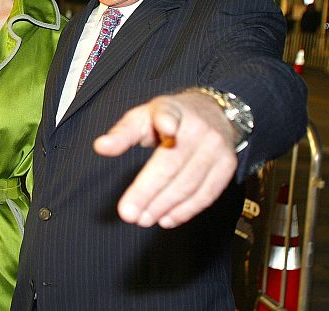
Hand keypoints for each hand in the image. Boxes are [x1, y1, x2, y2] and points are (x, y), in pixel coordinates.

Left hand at [93, 91, 238, 228]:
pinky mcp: (227, 166)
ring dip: (164, 206)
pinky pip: (206, 194)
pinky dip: (185, 210)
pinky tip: (166, 219)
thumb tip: (100, 147)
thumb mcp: (142, 118)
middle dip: (148, 191)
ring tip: (143, 219)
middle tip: (128, 214)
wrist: (213, 113)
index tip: (166, 128)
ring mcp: (216, 147)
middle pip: (172, 163)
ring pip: (189, 183)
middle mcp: (198, 127)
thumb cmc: (168, 118)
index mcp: (172, 109)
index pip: (168, 113)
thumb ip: (122, 134)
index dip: (167, 120)